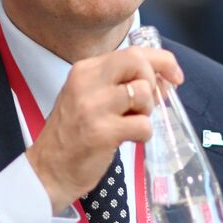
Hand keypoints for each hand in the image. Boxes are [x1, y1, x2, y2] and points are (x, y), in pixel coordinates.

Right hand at [25, 46, 182, 213]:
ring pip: (143, 93)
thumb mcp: (87, 97)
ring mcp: (93, 107)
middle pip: (138, 62)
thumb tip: (162, 78)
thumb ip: (118, 83)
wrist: (48, 171)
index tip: (174, 75)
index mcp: (84, 70)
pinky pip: (143, 125)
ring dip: (147, 112)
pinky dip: (144, 135)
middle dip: (154, 82)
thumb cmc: (72, 136)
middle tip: (148, 103)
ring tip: (131, 124)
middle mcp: (87, 83)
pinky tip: (129, 140)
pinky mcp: (102, 133)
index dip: (162, 61)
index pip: (132, 52)